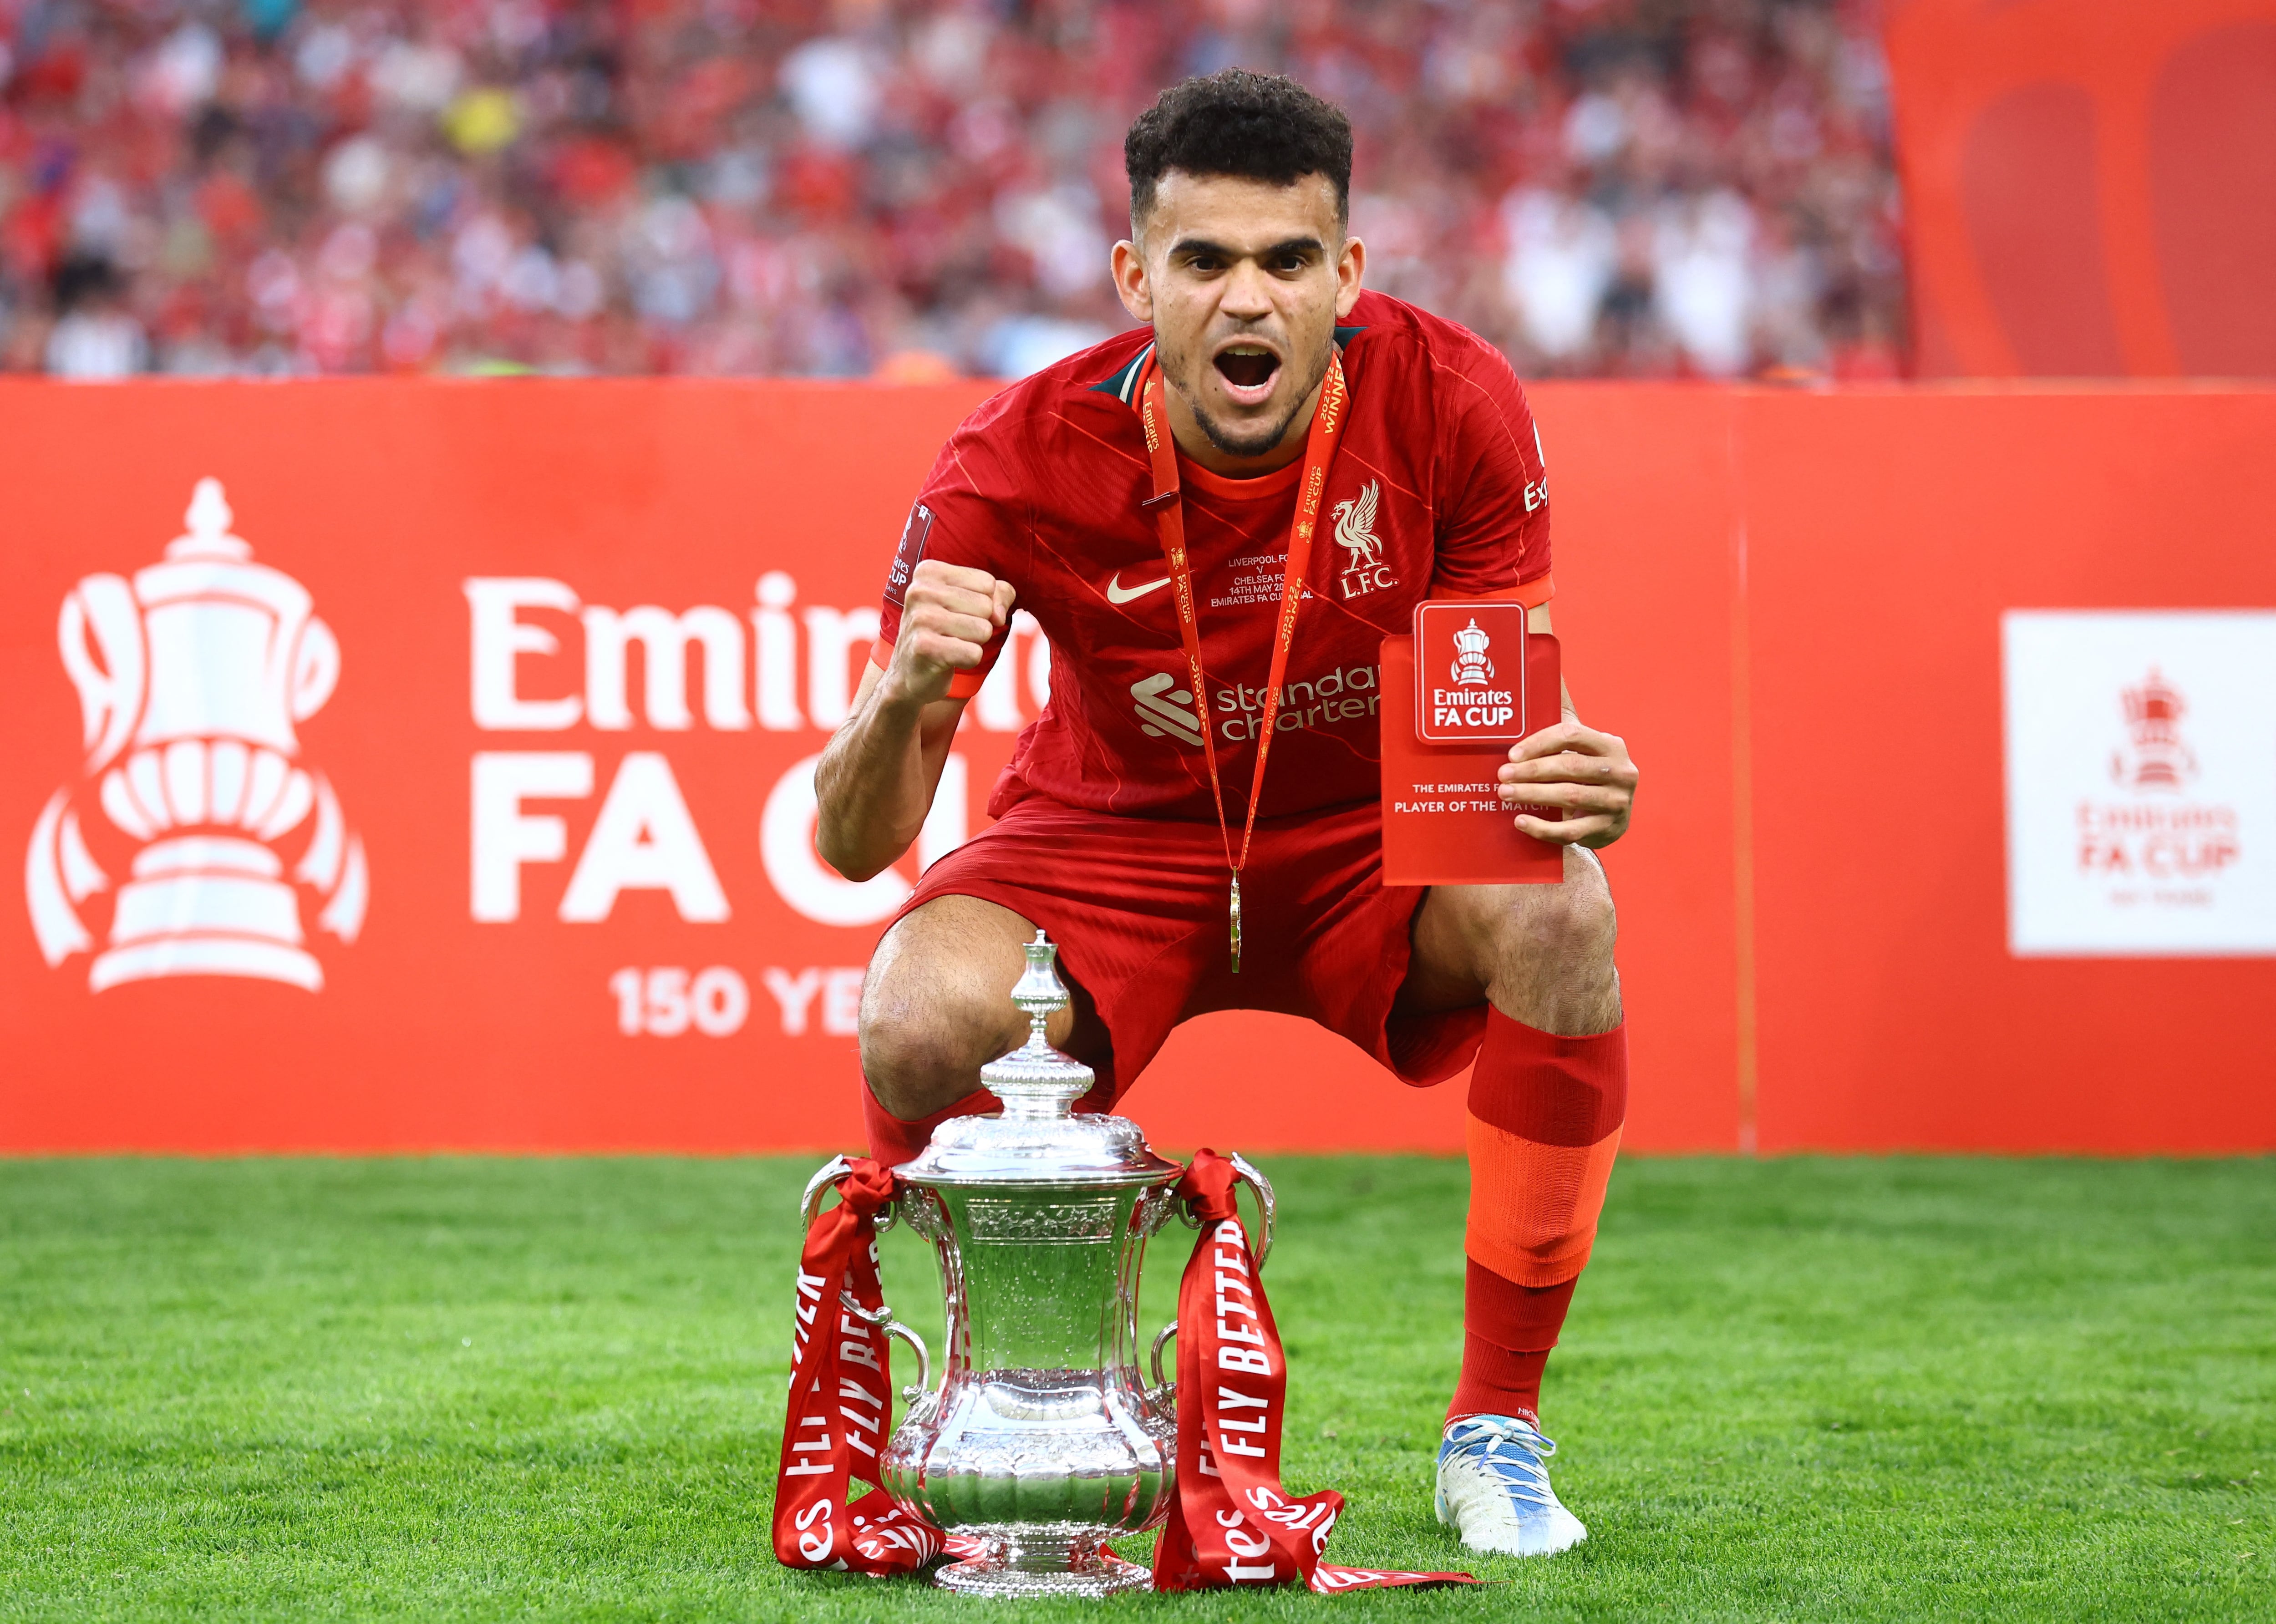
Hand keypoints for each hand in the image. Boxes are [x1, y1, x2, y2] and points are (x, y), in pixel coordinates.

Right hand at [884, 560, 1014, 705]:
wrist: (910, 672)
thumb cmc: (945, 632)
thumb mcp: (971, 603)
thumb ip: (999, 594)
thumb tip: (999, 615)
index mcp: (929, 572)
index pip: (988, 583)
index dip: (984, 604)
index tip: (958, 613)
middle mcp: (920, 590)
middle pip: (986, 606)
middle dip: (979, 624)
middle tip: (953, 632)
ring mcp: (920, 618)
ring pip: (983, 629)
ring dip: (973, 643)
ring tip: (950, 644)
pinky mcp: (924, 647)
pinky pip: (974, 653)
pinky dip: (968, 660)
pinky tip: (947, 659)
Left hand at [1497, 719, 1637, 847]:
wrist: (1612, 818)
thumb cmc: (1587, 776)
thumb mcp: (1582, 749)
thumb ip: (1563, 723)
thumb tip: (1545, 675)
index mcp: (1611, 745)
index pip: (1573, 735)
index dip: (1540, 742)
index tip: (1513, 754)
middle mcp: (1620, 771)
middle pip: (1570, 766)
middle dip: (1532, 770)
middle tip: (1503, 775)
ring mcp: (1616, 802)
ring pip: (1569, 797)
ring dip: (1533, 795)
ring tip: (1505, 794)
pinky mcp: (1607, 829)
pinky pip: (1569, 830)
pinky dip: (1542, 827)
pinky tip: (1521, 821)